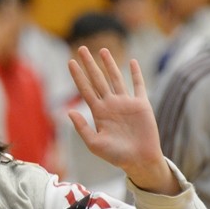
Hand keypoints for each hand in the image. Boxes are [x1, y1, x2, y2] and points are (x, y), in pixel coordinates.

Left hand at [67, 47, 178, 194]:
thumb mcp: (94, 144)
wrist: (139, 160)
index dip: (78, 76)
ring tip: (102, 50)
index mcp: (98, 113)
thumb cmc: (116, 156)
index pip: (85, 89)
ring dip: (109, 64)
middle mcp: (111, 104)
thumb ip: (81, 128)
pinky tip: (131, 61)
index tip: (70, 62)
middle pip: (98, 79)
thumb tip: (68, 111)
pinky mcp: (141, 104)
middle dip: (89, 64)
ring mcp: (126, 103)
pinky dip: (135, 73)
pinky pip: (138, 85)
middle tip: (81, 48)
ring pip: (115, 78)